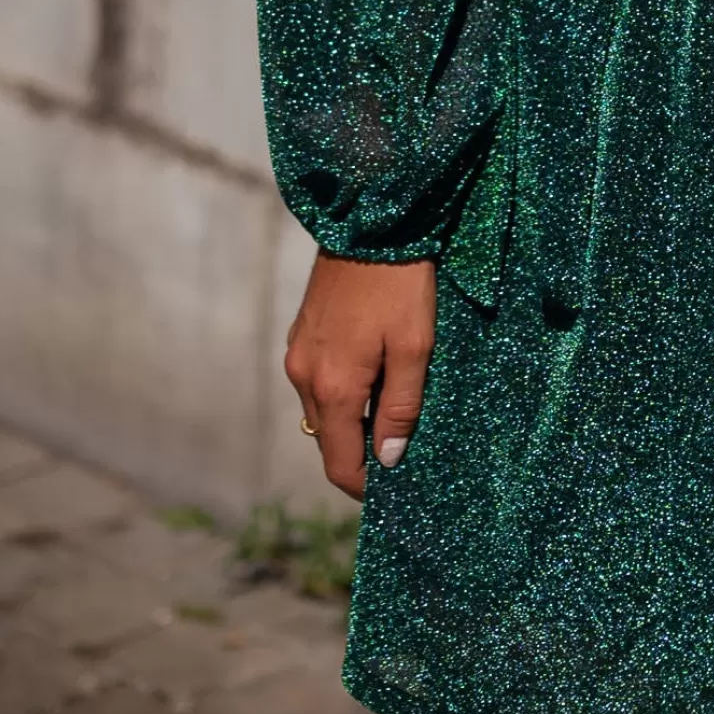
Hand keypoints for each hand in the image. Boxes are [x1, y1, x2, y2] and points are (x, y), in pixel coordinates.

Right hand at [284, 253, 436, 500]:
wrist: (368, 221)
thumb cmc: (401, 285)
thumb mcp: (416, 347)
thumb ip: (401, 408)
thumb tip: (389, 460)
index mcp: (334, 388)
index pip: (340, 465)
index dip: (366, 488)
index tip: (395, 492)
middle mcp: (304, 378)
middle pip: (329, 442)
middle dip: (360, 455)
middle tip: (401, 453)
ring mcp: (297, 355)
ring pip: (322, 412)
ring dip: (351, 423)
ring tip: (392, 413)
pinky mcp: (300, 335)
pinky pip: (317, 384)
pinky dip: (341, 395)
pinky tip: (373, 379)